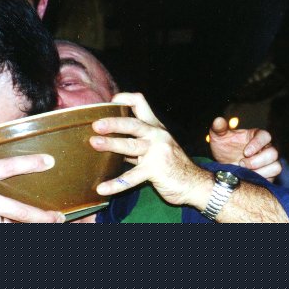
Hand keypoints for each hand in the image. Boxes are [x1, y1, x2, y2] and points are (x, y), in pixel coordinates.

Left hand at [89, 92, 211, 206]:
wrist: (195, 183)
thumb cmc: (172, 166)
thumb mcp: (156, 148)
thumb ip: (135, 143)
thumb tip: (109, 141)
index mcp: (155, 127)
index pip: (139, 102)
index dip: (123, 99)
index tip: (108, 104)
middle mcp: (157, 135)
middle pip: (133, 123)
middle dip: (114, 122)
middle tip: (96, 125)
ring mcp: (157, 152)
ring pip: (131, 145)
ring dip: (111, 144)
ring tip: (94, 144)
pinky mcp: (155, 170)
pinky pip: (131, 177)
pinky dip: (115, 184)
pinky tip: (102, 189)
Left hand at [209, 117, 280, 181]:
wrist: (223, 167)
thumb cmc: (224, 149)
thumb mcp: (219, 138)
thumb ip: (219, 128)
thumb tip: (218, 120)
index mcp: (256, 136)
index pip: (265, 136)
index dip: (258, 144)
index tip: (246, 152)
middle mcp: (266, 148)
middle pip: (273, 153)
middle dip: (257, 161)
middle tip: (241, 164)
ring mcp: (269, 162)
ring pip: (276, 166)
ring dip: (261, 171)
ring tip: (245, 172)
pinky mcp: (269, 175)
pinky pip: (272, 177)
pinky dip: (261, 178)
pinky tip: (249, 178)